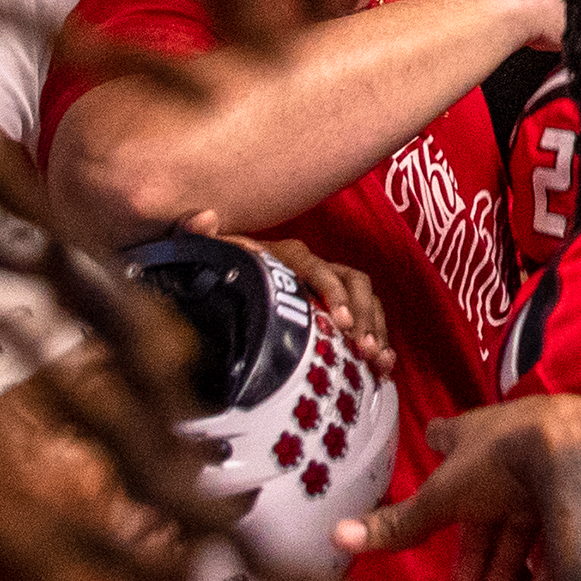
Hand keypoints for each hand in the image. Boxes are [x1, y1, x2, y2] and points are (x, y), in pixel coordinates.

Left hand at [179, 213, 395, 376]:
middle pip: (353, 283)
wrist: (223, 284)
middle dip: (364, 315)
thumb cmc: (218, 272)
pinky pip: (368, 315)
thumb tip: (204, 217)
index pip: (318, 268)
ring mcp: (330, 285)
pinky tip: (382, 363)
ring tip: (376, 359)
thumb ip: (197, 236)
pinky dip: (379, 337)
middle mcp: (315, 267)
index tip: (341, 321)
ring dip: (376, 327)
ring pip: (367, 299)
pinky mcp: (337, 306)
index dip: (334, 292)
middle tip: (363, 347)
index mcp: (287, 256)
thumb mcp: (205, 255)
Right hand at [336, 394, 580, 580]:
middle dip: (474, 544)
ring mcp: (549, 463)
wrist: (579, 450)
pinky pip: (560, 527)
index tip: (429, 453)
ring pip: (522, 518)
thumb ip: (400, 522)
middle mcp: (512, 445)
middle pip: (485, 498)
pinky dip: (547, 561)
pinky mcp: (580, 486)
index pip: (448, 437)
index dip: (437, 448)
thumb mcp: (443, 496)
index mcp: (474, 436)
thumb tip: (336, 535)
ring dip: (506, 562)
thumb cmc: (502, 462)